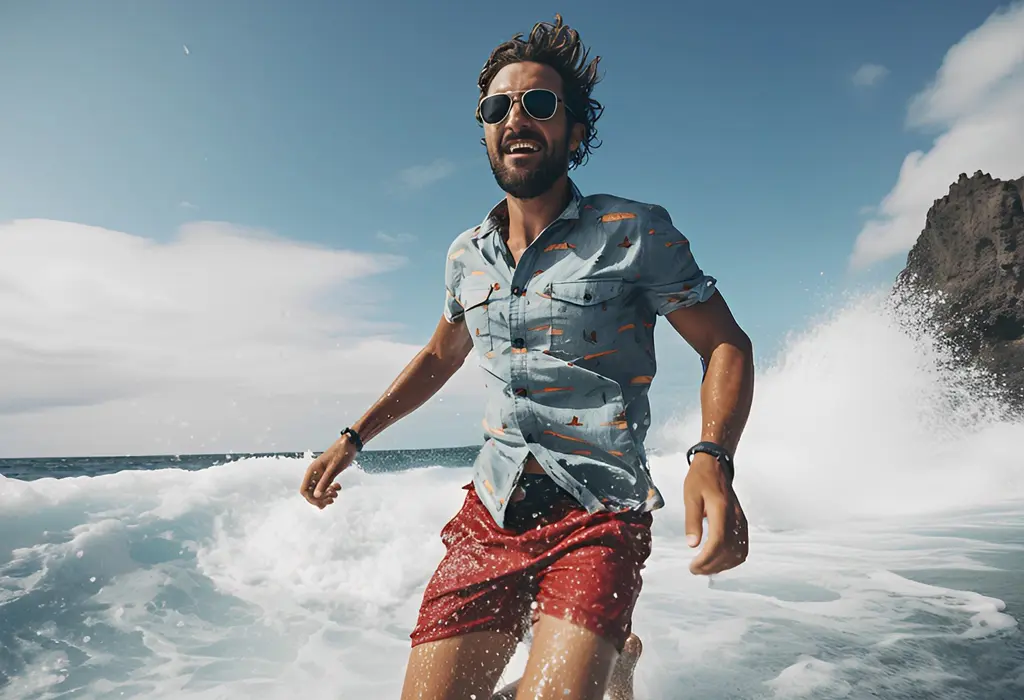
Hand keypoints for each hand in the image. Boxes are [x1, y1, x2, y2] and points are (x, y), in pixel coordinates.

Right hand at [299, 435, 357, 508]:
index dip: (311, 498)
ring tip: (336, 493)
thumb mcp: (333, 468)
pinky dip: (331, 491)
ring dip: (327, 496)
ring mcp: (322, 475)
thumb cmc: (341, 452)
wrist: (350, 444)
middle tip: (332, 498)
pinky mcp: (329, 475)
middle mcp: (315, 474)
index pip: (305, 490)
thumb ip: (324, 482)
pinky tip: (338, 488)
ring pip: (320, 491)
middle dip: (321, 499)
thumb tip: (316, 496)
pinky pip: (326, 488)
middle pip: (312, 493)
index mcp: (312, 471)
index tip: (322, 502)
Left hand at [683, 452, 747, 574]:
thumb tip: (692, 545)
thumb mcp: (690, 497)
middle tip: (695, 569)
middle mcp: (735, 518)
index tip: (693, 566)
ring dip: (722, 565)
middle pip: (728, 551)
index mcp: (720, 510)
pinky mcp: (742, 524)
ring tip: (705, 568)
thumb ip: (692, 521)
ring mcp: (741, 522)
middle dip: (712, 566)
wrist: (716, 465)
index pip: (717, 542)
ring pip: (738, 553)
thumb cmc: (700, 479)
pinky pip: (742, 547)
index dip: (706, 559)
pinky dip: (732, 559)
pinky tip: (718, 561)